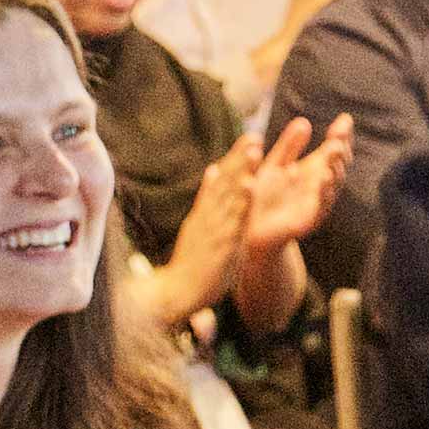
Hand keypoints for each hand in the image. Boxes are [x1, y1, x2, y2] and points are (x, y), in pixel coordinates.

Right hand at [154, 133, 256, 317]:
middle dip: (240, 159)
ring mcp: (214, 230)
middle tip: (253, 135)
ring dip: (241, 171)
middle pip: (225, 183)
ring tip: (253, 150)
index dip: (235, 159)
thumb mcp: (198, 227)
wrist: (174, 293)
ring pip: (229, 196)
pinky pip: (234, 220)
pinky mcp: (221, 246)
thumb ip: (207, 199)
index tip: (250, 138)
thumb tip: (211, 170)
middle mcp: (208, 217)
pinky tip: (250, 186)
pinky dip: (241, 202)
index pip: (221, 182)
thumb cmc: (192, 263)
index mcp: (204, 214)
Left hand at [243, 113, 352, 253]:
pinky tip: (323, 178)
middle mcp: (320, 188)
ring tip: (335, 151)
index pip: (334, 152)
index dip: (341, 136)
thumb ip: (289, 146)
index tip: (344, 120)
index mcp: (314, 172)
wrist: (248, 229)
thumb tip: (304, 121)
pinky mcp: (308, 221)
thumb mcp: (274, 166)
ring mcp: (317, 205)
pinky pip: (319, 207)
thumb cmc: (263, 196)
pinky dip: (323, 192)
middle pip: (338, 167)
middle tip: (339, 137)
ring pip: (332, 186)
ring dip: (335, 168)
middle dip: (340, 152)